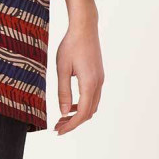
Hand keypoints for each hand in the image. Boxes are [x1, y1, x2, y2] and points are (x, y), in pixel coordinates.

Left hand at [53, 0, 104, 134]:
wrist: (84, 27)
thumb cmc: (71, 45)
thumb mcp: (62, 68)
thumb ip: (63, 91)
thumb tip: (63, 112)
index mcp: (89, 84)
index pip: (82, 113)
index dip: (70, 125)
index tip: (58, 131)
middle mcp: (98, 84)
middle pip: (88, 112)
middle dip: (73, 122)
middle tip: (58, 125)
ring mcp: (100, 79)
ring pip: (92, 105)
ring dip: (78, 113)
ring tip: (63, 116)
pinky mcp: (98, 74)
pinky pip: (93, 96)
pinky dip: (83, 104)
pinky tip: (71, 102)